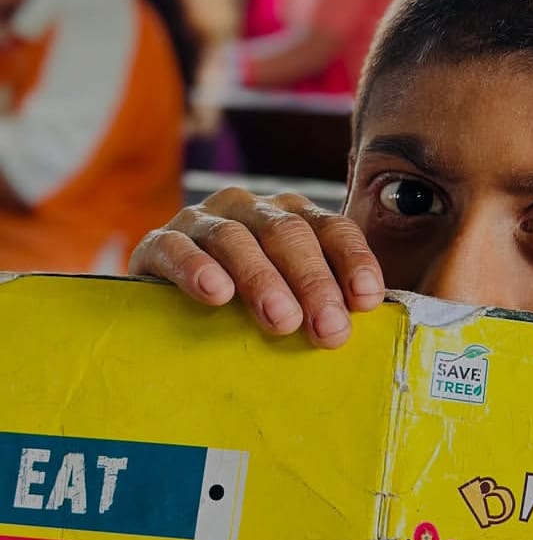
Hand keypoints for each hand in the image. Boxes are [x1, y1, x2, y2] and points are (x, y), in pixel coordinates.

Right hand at [129, 188, 384, 348]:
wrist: (162, 302)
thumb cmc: (241, 303)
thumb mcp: (286, 296)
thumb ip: (320, 304)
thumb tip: (356, 331)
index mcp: (292, 215)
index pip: (332, 228)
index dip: (353, 259)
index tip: (367, 298)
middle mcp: (252, 208)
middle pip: (289, 234)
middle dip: (313, 281)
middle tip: (328, 327)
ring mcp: (204, 220)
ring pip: (237, 239)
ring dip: (262, 279)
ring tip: (281, 319)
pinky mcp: (158, 241)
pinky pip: (177, 247)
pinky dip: (197, 268)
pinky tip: (216, 293)